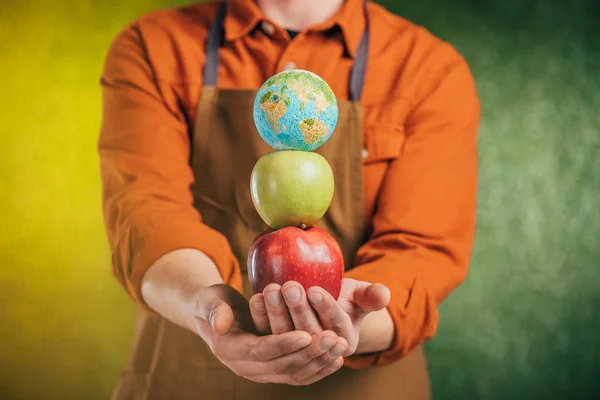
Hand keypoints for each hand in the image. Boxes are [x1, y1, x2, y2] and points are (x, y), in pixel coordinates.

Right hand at [194, 284, 345, 385]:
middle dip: (309, 354)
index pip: (261, 351)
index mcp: (230, 350)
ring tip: (340, 346)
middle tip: (333, 338)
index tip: (306, 334)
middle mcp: (245, 367)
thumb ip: (214, 310)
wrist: (215, 318)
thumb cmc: (213, 302)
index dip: (284, 344)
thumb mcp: (209, 300)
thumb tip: (221, 324)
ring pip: (293, 375)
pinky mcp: (272, 371)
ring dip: (319, 362)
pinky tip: (336, 359)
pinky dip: (318, 370)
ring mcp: (259, 372)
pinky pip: (298, 376)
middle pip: (281, 367)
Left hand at [249, 279, 389, 355]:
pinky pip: (265, 332)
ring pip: (284, 335)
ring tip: (272, 288)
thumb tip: (384, 294)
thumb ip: (371, 295)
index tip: (315, 289)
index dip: (325, 308)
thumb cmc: (344, 299)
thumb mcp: (360, 295)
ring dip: (277, 313)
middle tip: (290, 286)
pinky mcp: (274, 344)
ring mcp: (295, 349)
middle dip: (298, 309)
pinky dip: (260, 316)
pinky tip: (256, 297)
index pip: (335, 325)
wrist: (321, 307)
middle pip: (308, 331)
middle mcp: (319, 351)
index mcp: (343, 341)